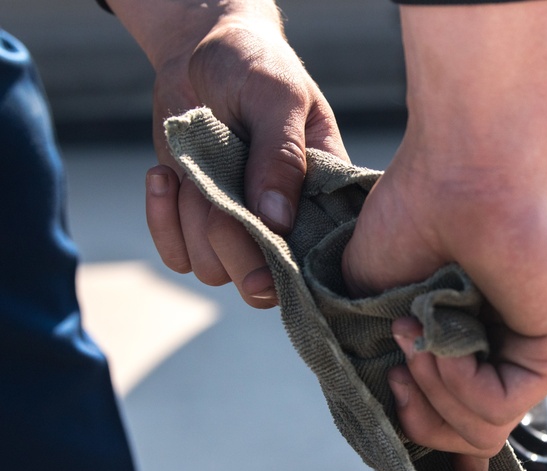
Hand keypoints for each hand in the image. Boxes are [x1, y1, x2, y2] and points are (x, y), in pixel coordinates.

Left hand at [110, 1, 346, 306]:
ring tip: (189, 166)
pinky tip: (164, 177)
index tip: (262, 233)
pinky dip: (162, 222)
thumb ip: (280, 155)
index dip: (288, 265)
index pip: (317, 259)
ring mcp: (241, 228)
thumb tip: (277, 220)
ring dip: (191, 220)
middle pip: (261, 283)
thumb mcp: (276, 98)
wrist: (202, 52)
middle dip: (230, 242)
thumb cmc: (253, 66)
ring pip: (213, 269)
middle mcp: (286, 225)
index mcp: (324, 198)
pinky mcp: (198, 223)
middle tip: (212, 188)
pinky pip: (178, 256)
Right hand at [342, 1, 546, 470]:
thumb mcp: (372, 306)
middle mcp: (508, 353)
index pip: (469, 424)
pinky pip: (501, 403)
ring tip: (416, 333)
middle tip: (397, 363)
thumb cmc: (415, 213)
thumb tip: (385, 413)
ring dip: (431, 387)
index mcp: (472, 343)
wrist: (457, 165)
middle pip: (468, 440)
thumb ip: (381, 363)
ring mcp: (538, 352)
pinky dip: (458, 376)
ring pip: (482, 430)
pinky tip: (443, 333)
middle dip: (417, 417)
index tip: (415, 454)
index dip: (441, 453)